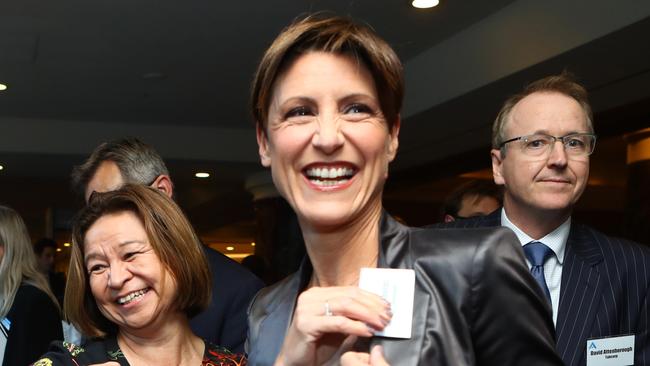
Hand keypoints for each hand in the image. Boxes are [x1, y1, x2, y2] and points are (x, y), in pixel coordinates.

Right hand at [274, 286, 390, 365]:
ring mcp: (307, 309)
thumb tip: (377, 311)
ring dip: (367, 315)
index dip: (371, 297)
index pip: (350, 290)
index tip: (387, 306)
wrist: (294, 362)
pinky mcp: (306, 324)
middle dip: (372, 306)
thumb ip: (351, 316)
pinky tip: (368, 332)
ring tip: (380, 324)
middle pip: (349, 296)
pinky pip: (338, 323)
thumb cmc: (316, 345)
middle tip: (388, 317)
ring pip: (345, 306)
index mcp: (318, 294)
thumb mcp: (337, 327)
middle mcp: (310, 297)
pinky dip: (356, 327)